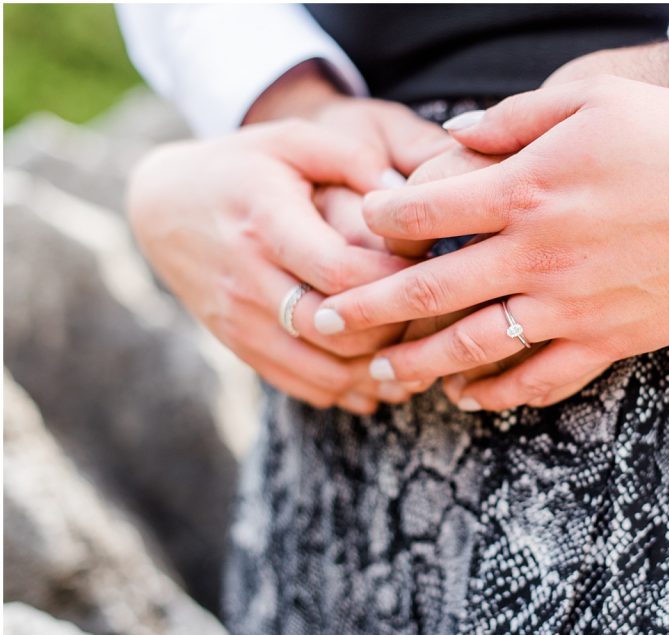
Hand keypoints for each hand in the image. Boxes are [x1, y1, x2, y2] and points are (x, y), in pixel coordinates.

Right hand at [126, 118, 423, 411]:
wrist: (161, 208)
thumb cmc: (242, 167)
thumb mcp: (293, 141)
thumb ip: (352, 157)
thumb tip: (406, 194)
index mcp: (266, 225)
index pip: (341, 272)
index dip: (394, 279)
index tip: (430, 268)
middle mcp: (248, 281)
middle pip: (338, 329)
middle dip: (396, 330)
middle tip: (436, 317)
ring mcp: (241, 322)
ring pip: (324, 371)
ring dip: (378, 372)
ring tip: (422, 356)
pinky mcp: (241, 348)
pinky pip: (302, 386)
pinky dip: (348, 390)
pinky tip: (382, 377)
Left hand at [376, 42, 668, 408]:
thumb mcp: (593, 101)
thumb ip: (514, 118)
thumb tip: (456, 136)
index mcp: (526, 190)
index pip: (425, 209)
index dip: (381, 218)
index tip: (362, 225)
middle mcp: (537, 256)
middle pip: (430, 289)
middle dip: (368, 307)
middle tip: (324, 321)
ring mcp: (570, 307)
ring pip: (474, 347)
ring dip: (421, 363)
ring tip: (382, 373)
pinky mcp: (606, 340)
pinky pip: (540, 379)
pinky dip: (499, 392)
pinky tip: (470, 396)